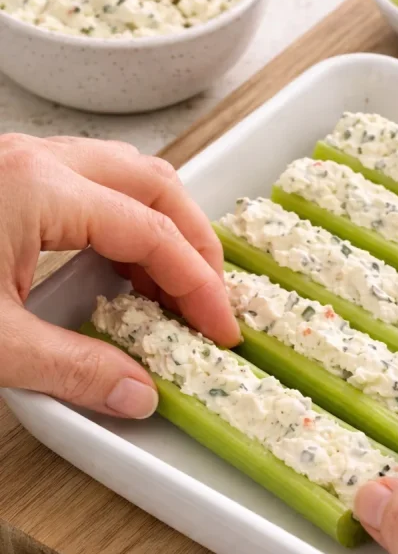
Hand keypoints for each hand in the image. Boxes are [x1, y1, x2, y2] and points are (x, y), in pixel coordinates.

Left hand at [0, 133, 239, 417]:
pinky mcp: (5, 177)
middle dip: (195, 243)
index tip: (220, 328)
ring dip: (162, 225)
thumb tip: (138, 394)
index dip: (200, 285)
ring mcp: (17, 162)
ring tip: (172, 286)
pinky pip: (88, 183)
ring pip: (123, 173)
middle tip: (210, 301)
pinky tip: (122, 267)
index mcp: (38, 188)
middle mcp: (35, 160)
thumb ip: (71, 370)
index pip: (153, 232)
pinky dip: (123, 221)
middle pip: (153, 183)